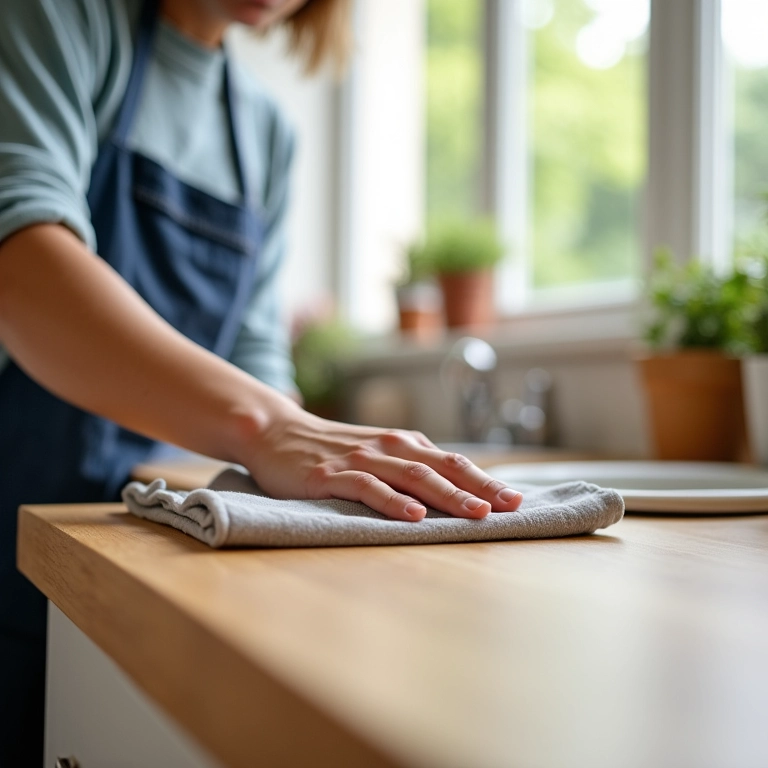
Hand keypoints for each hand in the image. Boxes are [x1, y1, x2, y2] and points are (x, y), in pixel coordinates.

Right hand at [243, 405, 523, 521]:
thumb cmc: (332, 449)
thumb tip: (455, 491)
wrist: (276, 432)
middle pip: (442, 468)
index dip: (485, 480)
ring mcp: (360, 459)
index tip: (515, 501)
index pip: (453, 463)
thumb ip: (410, 467)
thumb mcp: (377, 452)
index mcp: (403, 443)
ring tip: (475, 513)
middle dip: (479, 488)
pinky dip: (393, 501)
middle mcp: (387, 446)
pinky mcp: (332, 475)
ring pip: (412, 476)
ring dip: (447, 495)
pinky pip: (368, 487)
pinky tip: (413, 516)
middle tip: (510, 507)